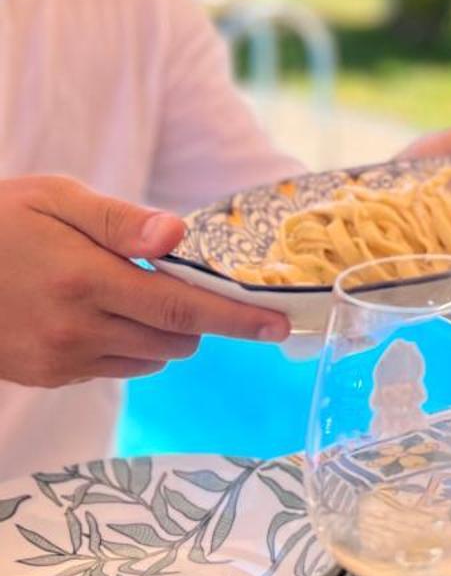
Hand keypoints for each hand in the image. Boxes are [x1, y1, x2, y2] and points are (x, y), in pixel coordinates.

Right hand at [0, 176, 290, 388]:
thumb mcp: (55, 199)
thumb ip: (121, 221)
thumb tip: (178, 237)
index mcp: (86, 280)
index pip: (184, 307)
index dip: (237, 318)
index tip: (279, 326)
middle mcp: (77, 330)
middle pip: (176, 338)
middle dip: (192, 313)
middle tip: (164, 275)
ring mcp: (60, 361)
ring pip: (150, 357)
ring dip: (159, 331)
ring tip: (118, 289)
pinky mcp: (47, 377)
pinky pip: (113, 368)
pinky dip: (123, 344)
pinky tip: (90, 312)